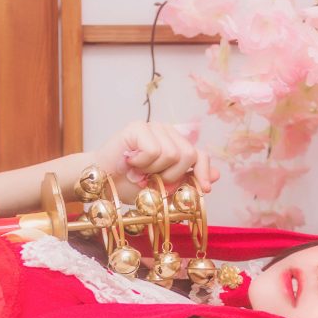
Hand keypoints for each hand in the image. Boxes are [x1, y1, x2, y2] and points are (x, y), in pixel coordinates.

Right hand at [97, 122, 218, 202]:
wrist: (100, 184)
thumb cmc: (129, 185)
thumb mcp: (162, 190)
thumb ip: (186, 182)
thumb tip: (216, 176)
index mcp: (176, 146)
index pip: (200, 155)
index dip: (203, 172)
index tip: (204, 189)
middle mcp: (167, 133)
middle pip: (188, 155)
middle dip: (172, 176)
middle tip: (152, 182)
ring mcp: (153, 127)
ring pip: (171, 154)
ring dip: (153, 171)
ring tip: (138, 173)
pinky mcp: (138, 127)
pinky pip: (154, 150)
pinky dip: (142, 164)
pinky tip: (130, 163)